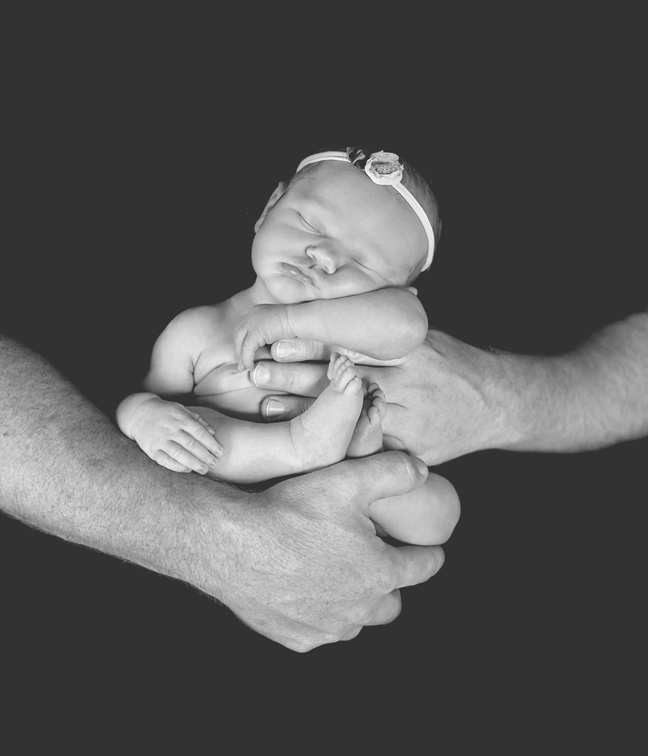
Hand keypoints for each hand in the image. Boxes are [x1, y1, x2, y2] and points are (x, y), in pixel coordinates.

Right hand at [129, 396, 223, 473]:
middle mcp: (171, 429)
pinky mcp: (151, 449)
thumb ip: (198, 420)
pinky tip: (188, 469)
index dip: (212, 444)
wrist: (139, 413)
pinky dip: (178, 467)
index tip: (220, 453)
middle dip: (205, 456)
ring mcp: (160, 440)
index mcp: (180, 418)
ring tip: (204, 470)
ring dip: (194, 464)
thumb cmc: (166, 412)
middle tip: (215, 464)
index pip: (200, 433)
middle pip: (192, 445)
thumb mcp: (181, 409)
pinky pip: (166, 461)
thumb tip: (213, 432)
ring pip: (180, 454)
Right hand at [219, 451, 448, 650]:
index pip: (423, 567)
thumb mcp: (348, 479)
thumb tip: (421, 469)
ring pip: (357, 622)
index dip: (430, 555)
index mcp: (381, 573)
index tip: (431, 551)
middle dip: (390, 584)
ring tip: (339, 577)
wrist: (233, 546)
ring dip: (355, 603)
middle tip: (375, 561)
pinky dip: (319, 616)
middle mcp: (360, 609)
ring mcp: (328, 628)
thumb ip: (393, 473)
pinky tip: (305, 592)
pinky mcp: (297, 639)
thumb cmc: (291, 513)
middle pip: (393, 603)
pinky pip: (319, 632)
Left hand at [234, 303, 293, 371]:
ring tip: (245, 367)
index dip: (242, 341)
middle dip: (238, 349)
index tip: (244, 353)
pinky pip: (247, 349)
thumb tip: (269, 348)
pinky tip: (250, 366)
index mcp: (257, 312)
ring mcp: (252, 322)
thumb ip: (270, 334)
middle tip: (241, 364)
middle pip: (238, 334)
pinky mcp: (256, 332)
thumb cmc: (295, 323)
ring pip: (240, 342)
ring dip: (241, 356)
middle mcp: (252, 315)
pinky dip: (247, 359)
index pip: (243, 327)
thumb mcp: (278, 327)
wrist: (298, 318)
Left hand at [248, 331, 505, 464]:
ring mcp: (406, 417)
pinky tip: (305, 442)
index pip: (351, 341)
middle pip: (341, 377)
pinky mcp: (408, 448)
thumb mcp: (421, 334)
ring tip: (268, 405)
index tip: (278, 339)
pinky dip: (334, 443)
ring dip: (305, 411)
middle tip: (257, 372)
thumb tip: (330, 308)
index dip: (311, 342)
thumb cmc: (450, 362)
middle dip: (296, 376)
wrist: (497, 403)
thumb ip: (381, 328)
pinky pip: (367, 447)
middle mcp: (405, 380)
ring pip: (347, 415)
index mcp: (406, 346)